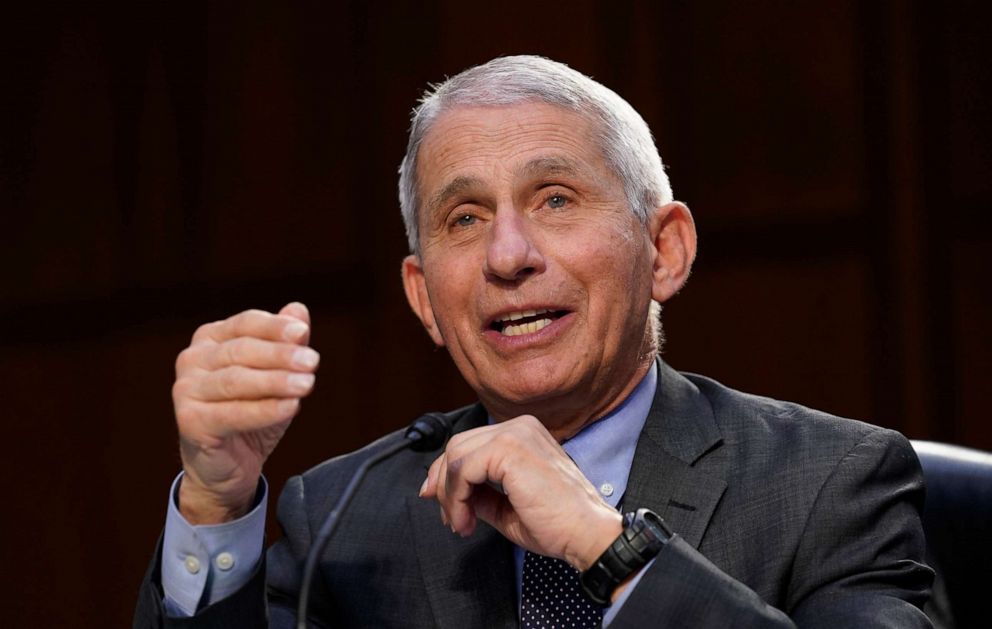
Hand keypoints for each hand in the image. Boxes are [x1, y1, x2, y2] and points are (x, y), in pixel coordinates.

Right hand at [173, 302, 318, 523]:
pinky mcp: (189, 421)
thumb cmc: (251, 413)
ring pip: (237, 380)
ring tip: (307, 384)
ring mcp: (185, 390)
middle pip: (242, 351)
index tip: (303, 333)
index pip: (246, 323)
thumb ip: (286, 343)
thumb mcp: (276, 375)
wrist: (228, 466)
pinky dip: (265, 410)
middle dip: (281, 355)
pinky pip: (233, 413)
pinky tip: (291, 407)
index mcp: (211, 338)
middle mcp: (192, 359)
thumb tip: (298, 310)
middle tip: (312, 362)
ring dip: (276, 381)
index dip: (275, 327)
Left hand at [419, 415, 621, 570]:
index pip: (470, 444)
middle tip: (450, 518)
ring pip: (456, 456)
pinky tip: (466, 521)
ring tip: (461, 524)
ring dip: (450, 495)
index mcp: (522, 434)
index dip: (448, 474)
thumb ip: (478, 493)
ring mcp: (514, 434)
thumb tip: (444, 492)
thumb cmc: (558, 524)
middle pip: (458, 446)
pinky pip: (463, 469)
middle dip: (444, 484)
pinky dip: (457, 498)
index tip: (444, 505)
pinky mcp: (509, 449)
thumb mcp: (505, 507)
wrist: (587, 534)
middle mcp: (519, 426)